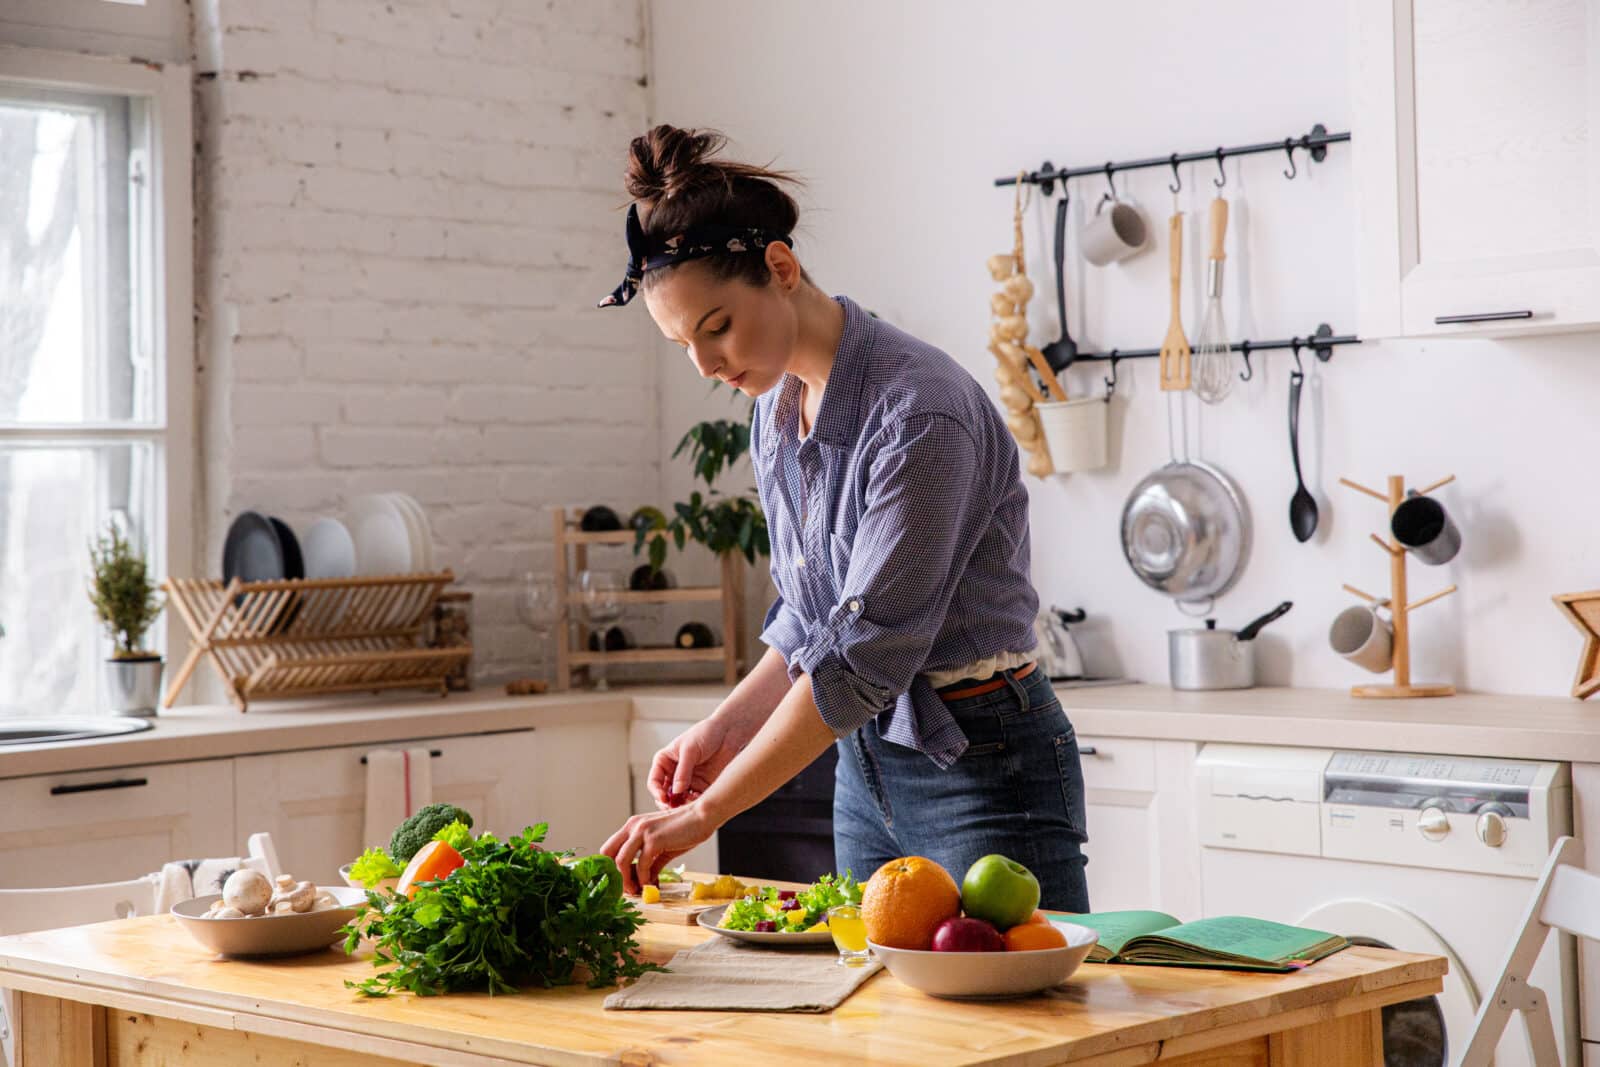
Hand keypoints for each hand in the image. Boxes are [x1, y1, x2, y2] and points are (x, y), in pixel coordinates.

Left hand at [601, 804, 716, 894]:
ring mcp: (642, 832)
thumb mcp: (663, 846)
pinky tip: (651, 884)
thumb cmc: (686, 828)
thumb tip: (646, 881)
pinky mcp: (654, 839)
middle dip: (615, 874)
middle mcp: (633, 826)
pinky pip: (641, 865)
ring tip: (637, 890)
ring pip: (621, 861)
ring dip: (627, 880)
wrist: (702, 816)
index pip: (609, 847)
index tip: (621, 881)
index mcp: (633, 825)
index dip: (611, 867)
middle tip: (626, 889)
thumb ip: (651, 863)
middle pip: (608, 853)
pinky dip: (644, 879)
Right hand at [648, 713, 751, 808]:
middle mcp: (674, 773)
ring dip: (684, 805)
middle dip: (669, 804)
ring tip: (692, 802)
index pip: (654, 782)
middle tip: (676, 808)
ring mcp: (689, 781)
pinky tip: (702, 800)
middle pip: (665, 796)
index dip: (657, 792)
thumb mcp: (690, 750)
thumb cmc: (706, 733)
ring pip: (680, 801)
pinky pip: (696, 800)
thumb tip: (676, 791)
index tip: (664, 799)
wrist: (729, 731)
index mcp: (665, 762)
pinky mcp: (703, 786)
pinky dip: (697, 803)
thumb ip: (683, 771)